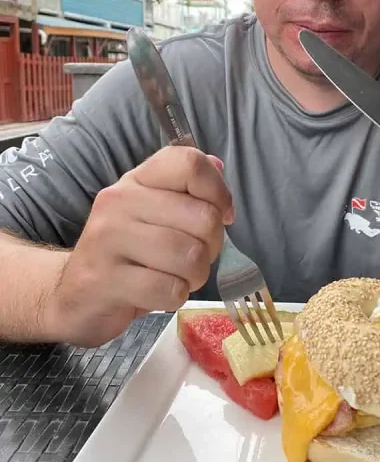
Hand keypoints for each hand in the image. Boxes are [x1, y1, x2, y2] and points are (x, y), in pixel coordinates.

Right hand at [46, 147, 233, 346]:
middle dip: (212, 246)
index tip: (222, 215)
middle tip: (193, 257)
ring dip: (195, 276)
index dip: (219, 192)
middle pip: (203, 217)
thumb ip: (187, 189)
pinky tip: (158, 293)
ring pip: (190, 256)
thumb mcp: (155, 213)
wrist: (75, 296)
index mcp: (137, 179)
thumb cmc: (129, 253)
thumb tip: (218, 166)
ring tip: (176, 276)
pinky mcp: (104, 280)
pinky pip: (170, 290)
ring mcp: (108, 238)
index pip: (189, 163)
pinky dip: (175, 298)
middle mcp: (119, 200)